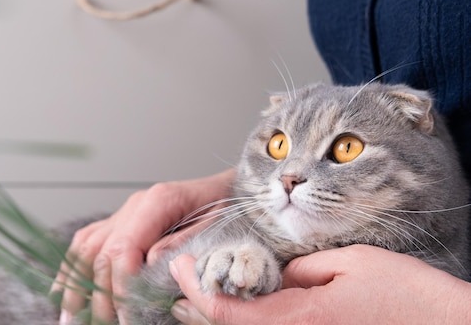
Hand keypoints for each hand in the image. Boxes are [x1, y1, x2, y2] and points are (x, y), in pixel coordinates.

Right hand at [53, 169, 234, 324]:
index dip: (120, 287)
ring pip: (87, 247)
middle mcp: (135, 205)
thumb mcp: (217, 223)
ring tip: (68, 318)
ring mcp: (126, 213)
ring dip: (75, 284)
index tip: (125, 316)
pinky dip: (74, 267)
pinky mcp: (123, 222)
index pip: (123, 249)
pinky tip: (64, 290)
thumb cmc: (229, 205)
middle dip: (98, 295)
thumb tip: (150, 264)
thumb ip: (184, 243)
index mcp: (158, 201)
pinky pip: (89, 241)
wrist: (233, 187)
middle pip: (102, 253)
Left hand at [169, 245, 470, 324]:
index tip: (179, 264)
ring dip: (212, 319)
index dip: (194, 287)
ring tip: (192, 295)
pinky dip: (241, 324)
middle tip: (178, 278)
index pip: (225, 312)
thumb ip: (297, 270)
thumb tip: (269, 274)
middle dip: (193, 306)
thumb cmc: (405, 297)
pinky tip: (233, 311)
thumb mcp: (347, 265)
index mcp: (298, 321)